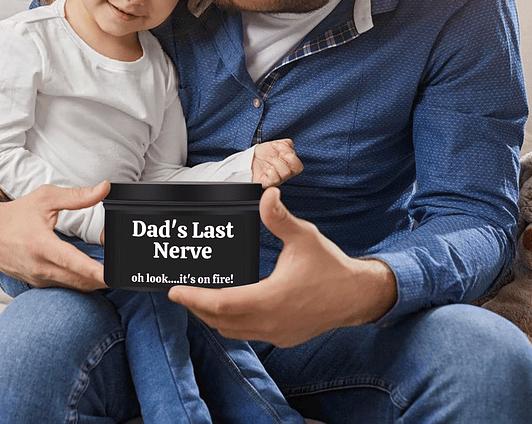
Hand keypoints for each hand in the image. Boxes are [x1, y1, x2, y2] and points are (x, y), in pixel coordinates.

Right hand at [0, 181, 109, 291]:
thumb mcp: (46, 198)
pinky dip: (79, 282)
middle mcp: (39, 266)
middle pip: (77, 280)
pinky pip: (63, 287)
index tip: (110, 276)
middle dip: (102, 279)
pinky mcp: (37, 283)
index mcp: (41, 245)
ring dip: (92, 282)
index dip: (93, 271)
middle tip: (122, 273)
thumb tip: (104, 189)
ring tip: (111, 273)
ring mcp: (37, 278)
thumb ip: (78, 196)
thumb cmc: (16, 214)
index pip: (72, 262)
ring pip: (72, 286)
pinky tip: (92, 275)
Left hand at [168, 187, 396, 346]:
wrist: (356, 296)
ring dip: (213, 317)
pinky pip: (248, 333)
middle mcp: (270, 322)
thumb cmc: (329, 266)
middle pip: (220, 321)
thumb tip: (266, 194)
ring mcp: (277, 334)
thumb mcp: (304, 236)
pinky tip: (231, 307)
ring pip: (233, 331)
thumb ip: (280, 218)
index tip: (174, 290)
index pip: (220, 304)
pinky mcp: (284, 337)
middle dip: (196, 307)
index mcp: (270, 299)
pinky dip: (232, 323)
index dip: (194, 298)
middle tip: (181, 292)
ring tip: (200, 299)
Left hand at [251, 138, 302, 187]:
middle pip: (297, 169)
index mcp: (289, 165)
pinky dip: (269, 171)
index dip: (291, 153)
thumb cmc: (263, 154)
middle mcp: (285, 173)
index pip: (299, 163)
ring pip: (286, 173)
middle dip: (287, 156)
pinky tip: (265, 168)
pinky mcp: (269, 183)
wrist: (249, 158)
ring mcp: (278, 179)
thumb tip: (289, 144)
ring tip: (268, 159)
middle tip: (277, 153)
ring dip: (275, 161)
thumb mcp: (274, 145)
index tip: (277, 145)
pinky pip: (275, 179)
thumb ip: (285, 143)